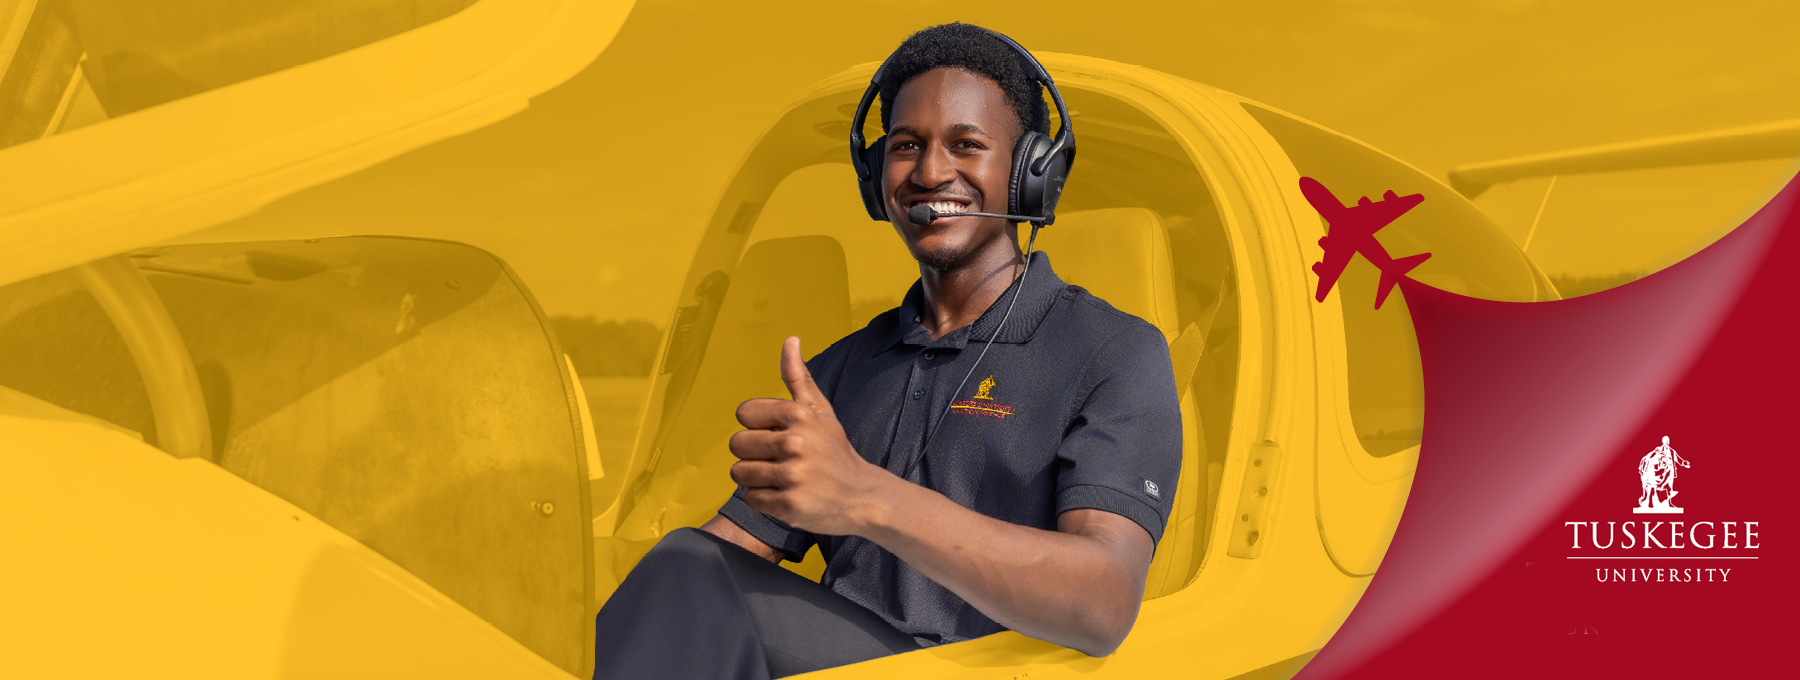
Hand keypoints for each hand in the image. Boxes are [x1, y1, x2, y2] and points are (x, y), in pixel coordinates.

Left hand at [729, 337, 888, 535]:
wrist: (862, 495)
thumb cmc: (834, 450)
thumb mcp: (820, 410)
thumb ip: (798, 377)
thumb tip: (790, 340)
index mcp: (799, 416)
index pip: (744, 414)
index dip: (756, 426)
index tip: (776, 435)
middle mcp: (795, 443)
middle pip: (737, 444)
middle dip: (751, 454)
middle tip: (776, 460)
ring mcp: (793, 476)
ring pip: (740, 473)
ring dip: (754, 478)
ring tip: (780, 479)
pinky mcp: (789, 505)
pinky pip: (751, 499)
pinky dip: (763, 500)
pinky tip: (785, 495)